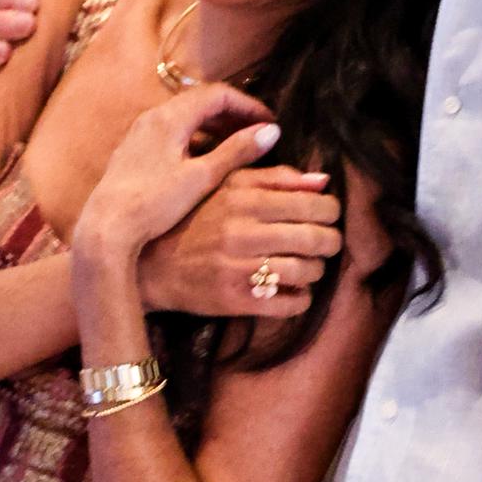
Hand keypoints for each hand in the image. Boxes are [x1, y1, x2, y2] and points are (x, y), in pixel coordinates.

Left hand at [73, 83, 283, 269]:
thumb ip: (237, 152)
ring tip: (237, 147)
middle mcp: (152, 117)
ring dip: (214, 127)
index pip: (217, 94)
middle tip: (257, 133)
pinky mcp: (133, 152)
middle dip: (233, 114)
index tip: (269, 123)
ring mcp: (140, 134)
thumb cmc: (154, 203)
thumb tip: (271, 131)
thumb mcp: (201, 177)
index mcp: (170, 117)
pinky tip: (205, 161)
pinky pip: (171, 133)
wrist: (106, 228)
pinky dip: (195, 139)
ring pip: (184, 118)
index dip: (248, 105)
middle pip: (200, 102)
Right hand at [139, 167, 343, 319]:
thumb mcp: (226, 184)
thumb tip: (324, 182)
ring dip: (316, 270)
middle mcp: (243, 232)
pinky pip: (288, 304)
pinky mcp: (234, 299)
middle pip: (316, 239)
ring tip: (309, 266)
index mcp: (244, 199)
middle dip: (330, 241)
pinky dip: (301, 299)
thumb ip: (276, 177)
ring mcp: (239, 268)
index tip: (327, 215)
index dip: (330, 211)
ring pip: (306, 271)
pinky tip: (295, 291)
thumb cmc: (194, 218)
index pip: (312, 205)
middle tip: (326, 243)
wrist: (150, 263)